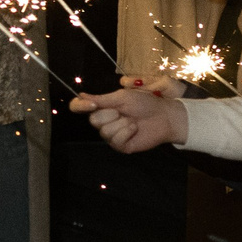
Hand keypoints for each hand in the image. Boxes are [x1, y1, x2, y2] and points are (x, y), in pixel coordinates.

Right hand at [67, 77, 190, 152]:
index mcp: (102, 108)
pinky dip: (127, 132)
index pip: (78, 107)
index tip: (90, 105)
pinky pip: (115, 140)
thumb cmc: (145, 102)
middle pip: (93, 121)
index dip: (79, 106)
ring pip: (105, 131)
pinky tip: (134, 129)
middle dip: (110, 114)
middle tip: (124, 111)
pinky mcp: (121, 145)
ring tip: (133, 121)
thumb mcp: (122, 96)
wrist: (164, 115)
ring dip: (122, 123)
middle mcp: (104, 122)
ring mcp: (111, 135)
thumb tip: (81, 96)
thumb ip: (101, 99)